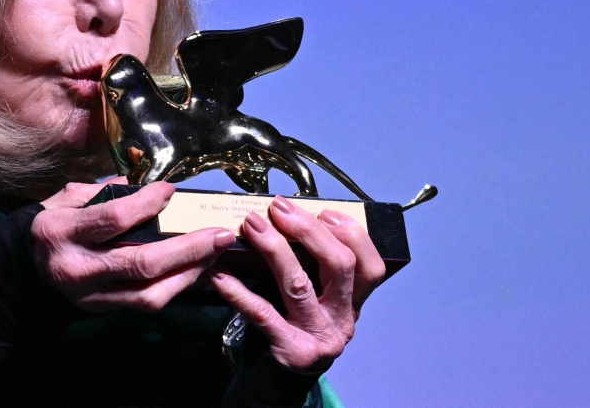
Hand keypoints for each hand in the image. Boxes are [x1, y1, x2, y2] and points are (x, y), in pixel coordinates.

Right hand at [31, 179, 236, 312]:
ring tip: (217, 253)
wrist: (24, 276)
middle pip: (142, 262)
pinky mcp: (105, 311)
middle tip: (220, 233)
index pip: (113, 219)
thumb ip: (98, 191)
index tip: (171, 190)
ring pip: (150, 293)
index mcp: (61, 232)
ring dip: (190, 273)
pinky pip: (149, 304)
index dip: (147, 203)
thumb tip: (139, 185)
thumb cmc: (50, 228)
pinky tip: (198, 270)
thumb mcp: (62, 200)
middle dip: (188, 248)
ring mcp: (92, 296)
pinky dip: (178, 287)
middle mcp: (78, 268)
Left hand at [211, 195, 385, 372]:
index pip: (369, 265)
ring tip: (251, 226)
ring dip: (274, 249)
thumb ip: (311, 265)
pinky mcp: (289, 349)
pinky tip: (220, 274)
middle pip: (339, 266)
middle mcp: (343, 319)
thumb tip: (286, 216)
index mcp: (354, 302)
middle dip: (308, 230)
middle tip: (279, 208)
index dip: (350, 233)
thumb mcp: (314, 297)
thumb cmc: (294, 325)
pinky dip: (238, 291)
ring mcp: (318, 336)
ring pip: (299, 285)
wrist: (280, 380)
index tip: (323, 210)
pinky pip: (262, 313)